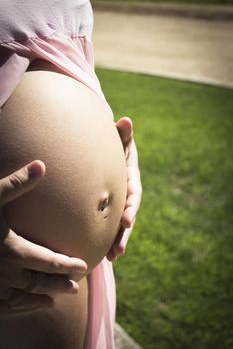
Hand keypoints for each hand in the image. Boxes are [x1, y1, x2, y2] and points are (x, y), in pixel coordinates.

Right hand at [0, 160, 86, 314]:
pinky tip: (23, 307)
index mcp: (14, 251)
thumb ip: (16, 184)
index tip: (83, 267)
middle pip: (41, 283)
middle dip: (60, 285)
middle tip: (75, 288)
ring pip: (24, 298)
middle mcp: (7, 274)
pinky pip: (4, 308)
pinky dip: (18, 309)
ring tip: (53, 301)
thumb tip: (41, 164)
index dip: (68, 265)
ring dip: (41, 299)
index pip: (50, 261)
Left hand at [107, 117, 141, 260]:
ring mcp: (120, 203)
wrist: (108, 155)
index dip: (131, 208)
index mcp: (131, 178)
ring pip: (120, 226)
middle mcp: (128, 194)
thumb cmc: (114, 146)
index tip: (126, 221)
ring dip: (117, 242)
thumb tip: (125, 120)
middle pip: (128, 216)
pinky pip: (111, 226)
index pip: (133, 195)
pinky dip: (108, 241)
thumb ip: (123, 135)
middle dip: (124, 233)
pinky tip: (103, 256)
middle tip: (117, 250)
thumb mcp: (120, 140)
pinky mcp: (111, 209)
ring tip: (111, 258)